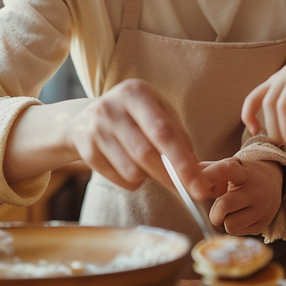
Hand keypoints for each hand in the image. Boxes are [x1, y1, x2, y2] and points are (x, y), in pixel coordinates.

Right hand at [69, 79, 210, 198]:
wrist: (85, 117)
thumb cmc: (134, 116)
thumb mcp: (156, 112)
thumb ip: (177, 135)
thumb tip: (199, 170)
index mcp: (135, 93)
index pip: (163, 132)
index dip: (183, 161)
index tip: (199, 183)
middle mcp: (111, 108)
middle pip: (146, 153)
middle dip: (172, 177)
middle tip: (191, 192)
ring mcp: (95, 129)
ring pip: (132, 170)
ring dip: (149, 177)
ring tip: (150, 167)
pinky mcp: (86, 150)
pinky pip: (119, 179)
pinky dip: (133, 182)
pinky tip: (131, 168)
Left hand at [202, 158, 283, 234]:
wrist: (271, 184)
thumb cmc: (239, 177)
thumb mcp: (228, 168)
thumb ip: (206, 172)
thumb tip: (182, 182)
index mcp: (243, 171)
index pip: (226, 170)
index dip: (210, 176)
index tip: (198, 187)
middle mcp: (255, 189)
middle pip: (224, 205)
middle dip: (215, 212)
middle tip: (217, 210)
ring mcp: (262, 207)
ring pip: (229, 224)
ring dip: (224, 220)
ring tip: (231, 212)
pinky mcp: (263, 223)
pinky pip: (237, 232)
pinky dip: (233, 226)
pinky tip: (240, 216)